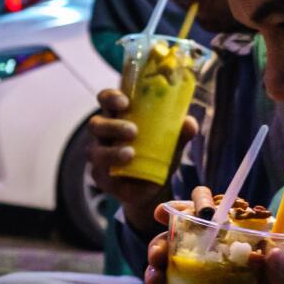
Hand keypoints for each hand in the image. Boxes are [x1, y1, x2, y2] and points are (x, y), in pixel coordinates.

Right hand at [88, 88, 194, 230]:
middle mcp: (103, 132)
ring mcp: (99, 154)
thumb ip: (180, 132)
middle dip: (113, 126)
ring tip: (130, 154)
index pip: (106, 99)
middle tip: (133, 131)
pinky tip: (125, 179)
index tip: (125, 102)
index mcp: (117, 115)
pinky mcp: (100, 176)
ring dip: (111, 151)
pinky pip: (100, 175)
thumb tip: (189, 123)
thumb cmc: (159, 153)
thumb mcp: (172, 142)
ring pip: (94, 150)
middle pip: (96, 124)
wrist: (155, 185)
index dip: (110, 97)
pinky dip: (113, 176)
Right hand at [139, 198, 283, 283]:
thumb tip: (276, 255)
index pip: (216, 220)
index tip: (167, 212)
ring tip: (153, 282)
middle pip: (182, 243)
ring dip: (153, 271)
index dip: (189, 210)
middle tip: (157, 256)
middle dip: (161, 243)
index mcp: (245, 251)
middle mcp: (221, 266)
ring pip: (170, 271)